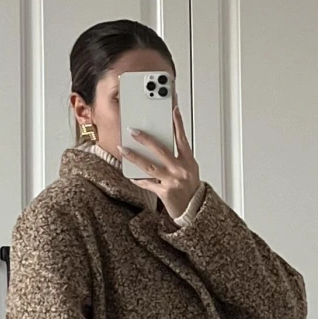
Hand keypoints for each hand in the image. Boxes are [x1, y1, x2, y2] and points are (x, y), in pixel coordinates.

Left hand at [118, 102, 200, 220]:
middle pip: (161, 150)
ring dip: (134, 157)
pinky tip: (130, 174)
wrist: (194, 210)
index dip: (177, 123)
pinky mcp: (165, 193)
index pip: (182, 138)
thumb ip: (178, 156)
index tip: (173, 109)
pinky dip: (138, 179)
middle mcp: (181, 170)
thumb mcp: (190, 169)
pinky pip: (148, 184)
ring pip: (150, 166)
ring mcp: (172, 181)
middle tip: (133, 131)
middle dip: (145, 139)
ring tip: (123, 149)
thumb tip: (162, 143)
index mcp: (188, 161)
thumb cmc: (190, 189)